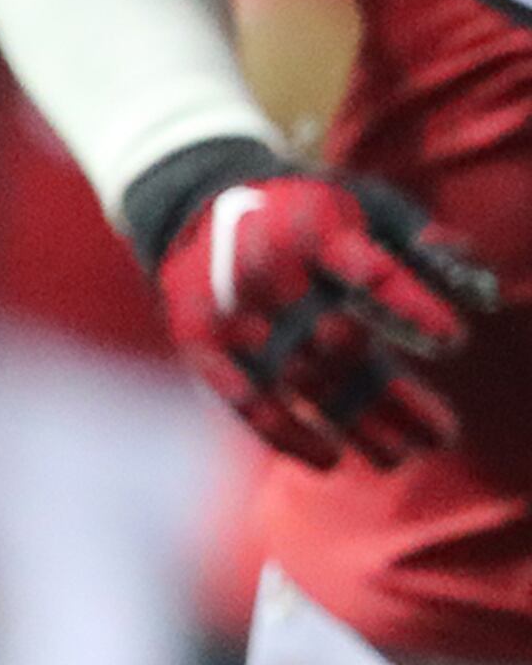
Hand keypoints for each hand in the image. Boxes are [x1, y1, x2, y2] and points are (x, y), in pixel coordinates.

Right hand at [135, 150, 495, 466]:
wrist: (196, 209)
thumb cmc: (303, 213)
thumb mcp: (360, 205)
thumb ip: (414, 235)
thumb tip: (467, 271)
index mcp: (314, 232)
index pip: (372, 275)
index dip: (413, 308)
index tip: (453, 341)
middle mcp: (271, 274)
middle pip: (341, 343)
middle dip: (394, 395)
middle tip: (443, 435)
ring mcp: (234, 315)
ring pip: (303, 381)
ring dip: (356, 423)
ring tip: (401, 457)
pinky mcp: (202, 346)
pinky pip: (247, 400)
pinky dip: (287, 434)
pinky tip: (330, 459)